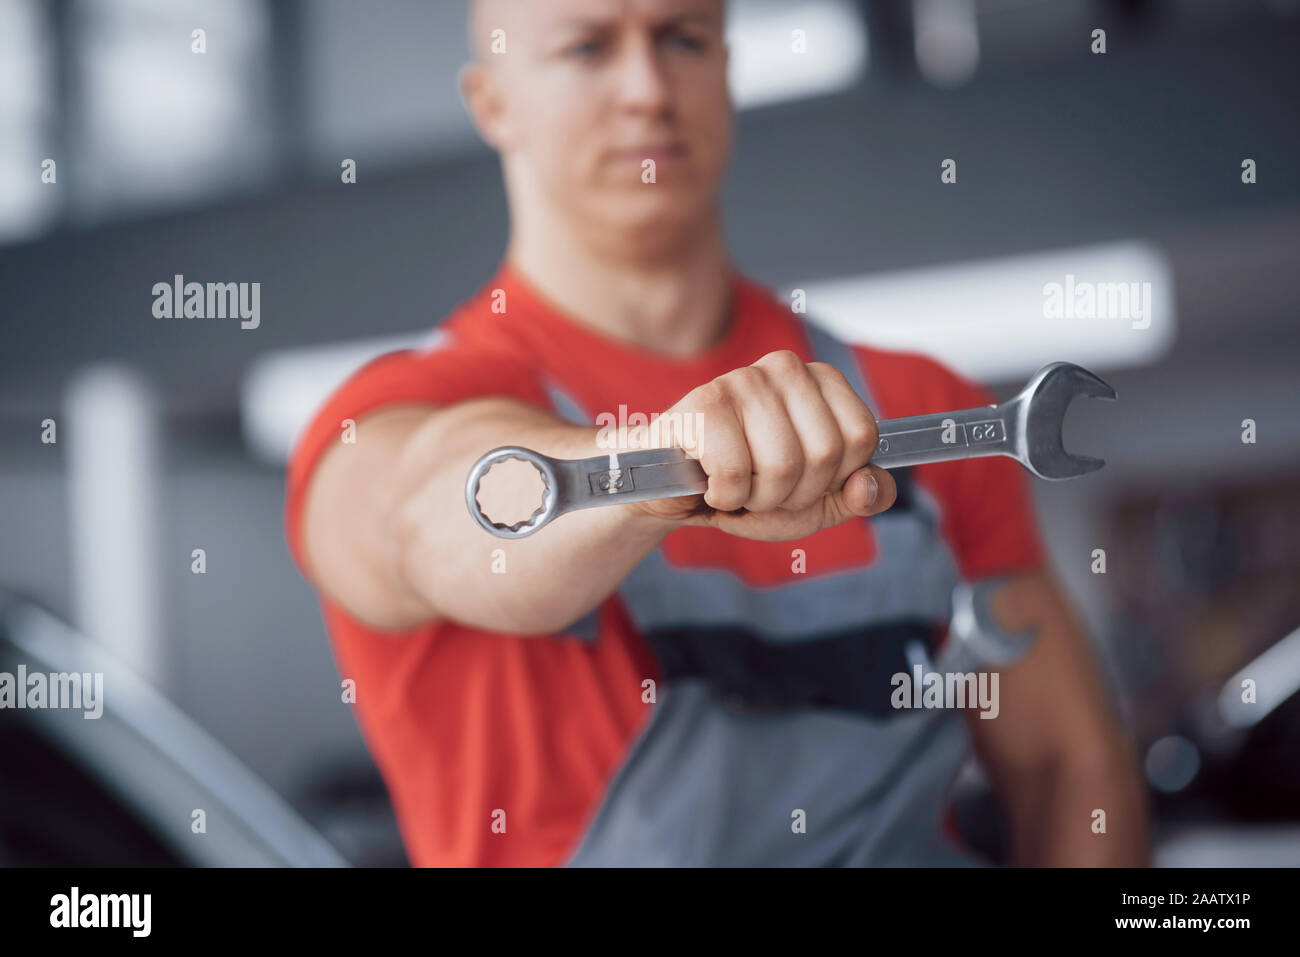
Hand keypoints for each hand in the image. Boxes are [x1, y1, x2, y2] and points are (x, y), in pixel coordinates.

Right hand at [631, 350, 895, 540]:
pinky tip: (710, 481)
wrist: (672, 490)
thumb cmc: (746, 486)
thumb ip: (857, 495)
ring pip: (782, 467)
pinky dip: (724, 496)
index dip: (834, 476)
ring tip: (736, 484)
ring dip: (756, 498)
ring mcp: (743, 380)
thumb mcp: (816, 500)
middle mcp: (785, 367)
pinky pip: (736, 473)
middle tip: (762, 486)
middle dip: (793, 492)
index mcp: (820, 381)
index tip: (802, 478)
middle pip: (825, 454)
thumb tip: (872, 485)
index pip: (862, 437)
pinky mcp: (703, 403)